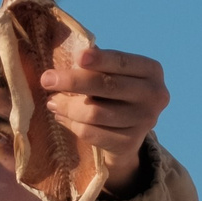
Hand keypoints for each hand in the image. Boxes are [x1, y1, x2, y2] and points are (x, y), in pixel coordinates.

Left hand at [39, 48, 167, 185]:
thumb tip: (62, 59)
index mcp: (152, 71)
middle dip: (73, 82)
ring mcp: (144, 122)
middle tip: (46, 79)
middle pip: (108, 86)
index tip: (76, 57)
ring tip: (52, 101)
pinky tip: (62, 117)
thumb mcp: (114, 73)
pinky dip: (71, 124)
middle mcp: (155, 96)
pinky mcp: (129, 143)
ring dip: (67, 106)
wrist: (130, 131)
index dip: (100, 59)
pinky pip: (91, 133)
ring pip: (95, 113)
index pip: (122, 62)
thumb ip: (95, 65)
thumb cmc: (116, 92)